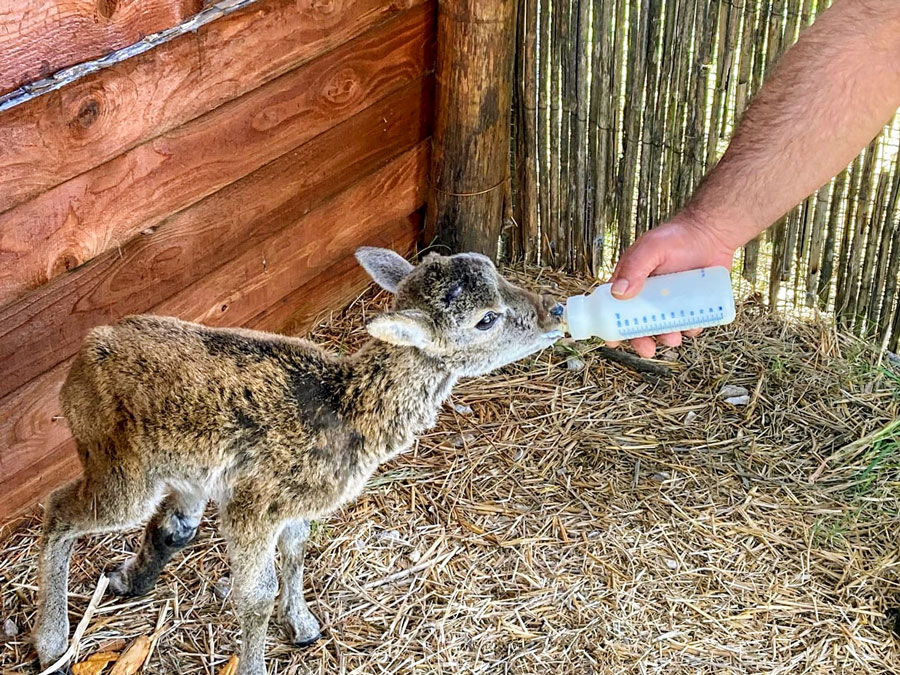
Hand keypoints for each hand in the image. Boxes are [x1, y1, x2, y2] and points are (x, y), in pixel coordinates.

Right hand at [606, 218, 736, 357]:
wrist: (712, 233)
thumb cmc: (676, 237)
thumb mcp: (650, 250)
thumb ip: (634, 269)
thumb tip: (618, 293)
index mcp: (631, 282)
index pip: (615, 307)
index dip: (613, 325)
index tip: (613, 341)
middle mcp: (648, 294)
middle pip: (639, 323)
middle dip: (642, 340)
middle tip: (648, 350)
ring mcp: (670, 301)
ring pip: (664, 327)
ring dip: (666, 338)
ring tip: (674, 338)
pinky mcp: (691, 303)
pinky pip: (688, 323)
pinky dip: (690, 329)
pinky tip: (695, 324)